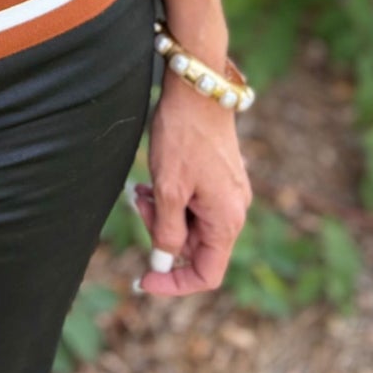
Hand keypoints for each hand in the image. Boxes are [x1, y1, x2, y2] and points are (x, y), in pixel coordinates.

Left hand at [131, 76, 251, 296]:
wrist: (197, 88)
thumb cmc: (183, 136)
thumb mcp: (168, 189)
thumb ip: (167, 233)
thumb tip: (163, 266)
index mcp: (227, 221)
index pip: (206, 274)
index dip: (174, 284)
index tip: (143, 279)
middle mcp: (234, 211)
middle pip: (195, 247)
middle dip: (161, 235)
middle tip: (138, 202)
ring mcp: (228, 193)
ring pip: (191, 224)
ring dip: (162, 214)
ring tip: (141, 189)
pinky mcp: (219, 178)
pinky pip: (194, 203)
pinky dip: (171, 199)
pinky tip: (151, 182)